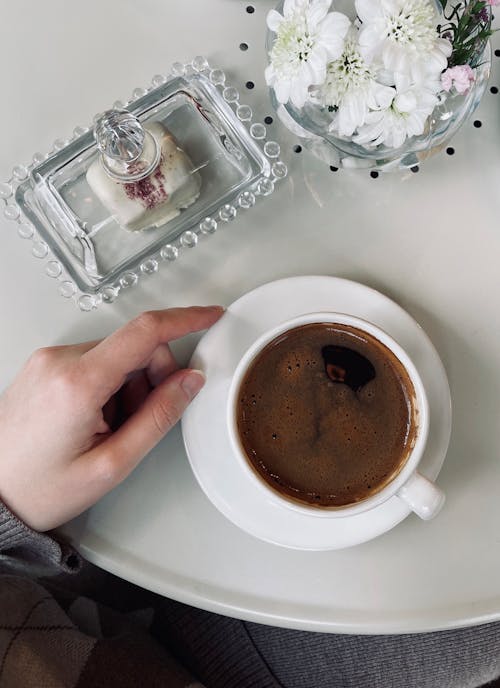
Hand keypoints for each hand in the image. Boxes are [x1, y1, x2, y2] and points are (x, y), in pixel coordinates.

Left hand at [0, 306, 222, 530]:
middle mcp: (59, 360)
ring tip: (108, 427)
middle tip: (140, 419)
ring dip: (129, 386)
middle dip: (153, 378)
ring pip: (117, 355)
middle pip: (135, 346)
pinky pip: (96, 361)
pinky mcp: (46, 365)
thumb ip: (158, 417)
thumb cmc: (41, 488)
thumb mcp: (112, 463)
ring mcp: (49, 360)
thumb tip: (190, 381)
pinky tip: (95, 418)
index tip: (209, 317)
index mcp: (77, 382)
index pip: (144, 333)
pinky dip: (109, 385)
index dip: (185, 320)